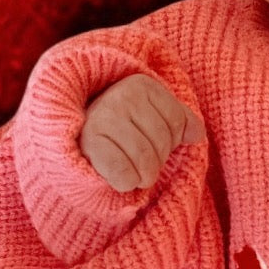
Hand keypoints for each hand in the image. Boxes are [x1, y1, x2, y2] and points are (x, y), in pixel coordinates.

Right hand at [79, 73, 205, 191]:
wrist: (71, 138)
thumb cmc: (120, 129)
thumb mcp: (151, 115)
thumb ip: (179, 120)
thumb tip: (197, 135)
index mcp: (140, 85)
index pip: (178, 122)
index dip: (172, 141)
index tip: (151, 139)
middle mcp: (120, 96)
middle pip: (163, 143)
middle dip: (157, 160)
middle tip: (139, 159)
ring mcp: (103, 118)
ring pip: (147, 162)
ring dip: (144, 176)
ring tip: (133, 171)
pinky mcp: (89, 144)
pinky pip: (124, 175)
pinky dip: (127, 184)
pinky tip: (120, 178)